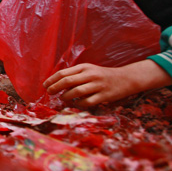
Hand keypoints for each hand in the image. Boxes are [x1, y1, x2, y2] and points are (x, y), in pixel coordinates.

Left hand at [44, 60, 171, 106]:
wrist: (126, 78)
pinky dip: (78, 103)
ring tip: (62, 98)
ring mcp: (98, 85)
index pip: (63, 73)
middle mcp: (90, 75)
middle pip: (67, 81)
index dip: (52, 80)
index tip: (45, 86)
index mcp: (84, 67)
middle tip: (49, 93)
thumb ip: (75, 75)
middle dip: (55, 88)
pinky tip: (76, 103)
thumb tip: (56, 84)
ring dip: (66, 96)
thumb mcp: (88, 70)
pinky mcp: (104, 96)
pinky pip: (87, 101)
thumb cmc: (102, 75)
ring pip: (76, 92)